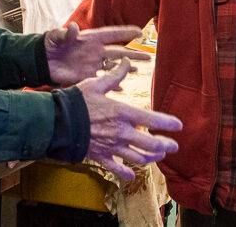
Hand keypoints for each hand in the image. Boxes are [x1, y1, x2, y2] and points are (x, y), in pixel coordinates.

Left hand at [45, 23, 149, 84]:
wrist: (41, 61)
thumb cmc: (48, 44)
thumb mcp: (55, 36)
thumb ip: (65, 33)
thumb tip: (72, 27)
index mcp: (90, 38)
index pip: (112, 34)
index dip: (126, 32)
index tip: (140, 32)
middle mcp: (95, 51)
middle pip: (118, 52)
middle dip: (133, 54)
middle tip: (148, 57)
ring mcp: (92, 64)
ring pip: (113, 66)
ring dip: (126, 69)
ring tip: (138, 71)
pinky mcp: (86, 76)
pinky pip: (103, 80)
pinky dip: (112, 84)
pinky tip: (122, 88)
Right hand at [78, 58, 182, 180]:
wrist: (56, 122)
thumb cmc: (76, 101)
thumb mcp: (96, 84)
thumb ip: (114, 76)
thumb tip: (126, 61)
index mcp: (122, 112)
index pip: (152, 119)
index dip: (168, 123)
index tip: (178, 125)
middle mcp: (121, 132)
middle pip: (150, 143)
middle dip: (165, 146)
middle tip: (174, 146)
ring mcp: (111, 147)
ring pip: (138, 157)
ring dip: (151, 158)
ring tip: (159, 157)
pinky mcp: (100, 157)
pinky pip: (117, 168)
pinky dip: (126, 173)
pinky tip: (132, 175)